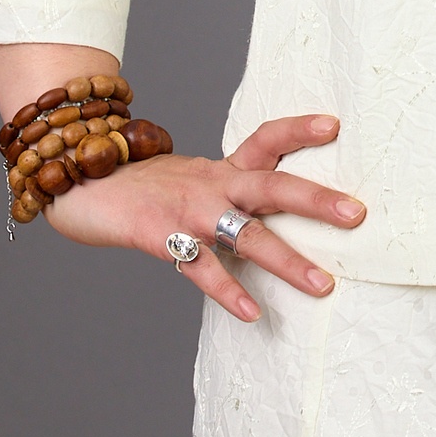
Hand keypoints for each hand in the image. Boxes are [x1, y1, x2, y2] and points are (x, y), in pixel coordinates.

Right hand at [37, 112, 364, 320]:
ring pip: (247, 233)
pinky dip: (228, 290)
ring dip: (287, 260)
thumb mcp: (194, 179)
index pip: (267, 138)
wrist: (78, 181)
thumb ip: (231, 191)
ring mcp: (189, 211)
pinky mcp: (163, 238)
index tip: (336, 124)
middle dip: (316, 200)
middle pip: (273, 185)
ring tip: (323, 284)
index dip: (300, 129)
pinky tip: (252, 312)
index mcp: (222, 167)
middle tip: (357, 214)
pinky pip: (202, 269)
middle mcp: (213, 184)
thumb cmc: (144, 187)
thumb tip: (279, 210)